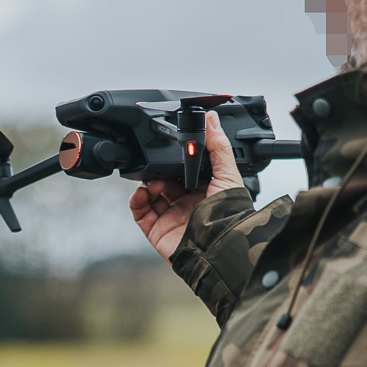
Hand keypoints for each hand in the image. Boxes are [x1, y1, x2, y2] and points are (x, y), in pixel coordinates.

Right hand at [128, 111, 244, 259]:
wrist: (217, 247)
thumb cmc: (229, 216)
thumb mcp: (228, 175)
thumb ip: (218, 147)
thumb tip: (211, 119)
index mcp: (205, 190)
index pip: (186, 170)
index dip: (177, 159)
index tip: (172, 147)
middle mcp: (187, 203)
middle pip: (165, 180)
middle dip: (159, 170)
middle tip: (160, 164)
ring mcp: (171, 217)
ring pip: (150, 194)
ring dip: (148, 183)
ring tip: (154, 181)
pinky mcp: (156, 230)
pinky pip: (140, 212)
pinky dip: (137, 200)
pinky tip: (143, 192)